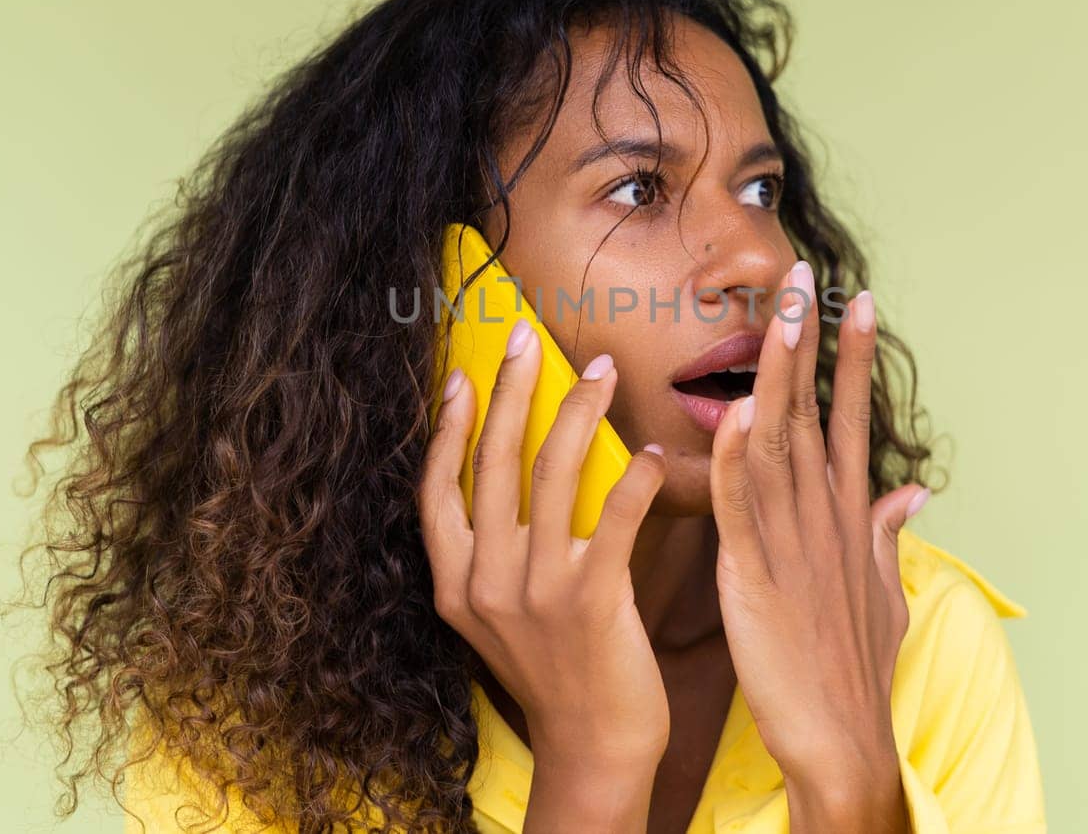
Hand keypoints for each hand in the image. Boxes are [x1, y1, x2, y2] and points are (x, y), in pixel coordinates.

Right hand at [417, 318, 671, 772]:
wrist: (594, 750)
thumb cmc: (557, 672)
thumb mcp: (501, 616)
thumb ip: (496, 553)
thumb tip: (512, 475)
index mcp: (453, 582)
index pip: (436, 487)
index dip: (446, 426)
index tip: (461, 375)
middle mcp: (483, 582)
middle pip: (492, 462)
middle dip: (511, 389)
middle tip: (526, 337)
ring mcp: (534, 593)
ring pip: (550, 475)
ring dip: (578, 413)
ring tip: (601, 373)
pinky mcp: (590, 603)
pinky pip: (613, 519)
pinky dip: (634, 478)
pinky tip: (651, 450)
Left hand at [708, 262, 926, 829]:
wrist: (841, 741)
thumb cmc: (855, 668)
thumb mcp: (883, 592)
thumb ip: (888, 534)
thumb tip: (913, 491)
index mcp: (850, 518)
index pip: (851, 421)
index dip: (851, 361)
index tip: (857, 304)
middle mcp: (826, 518)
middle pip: (814, 414)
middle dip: (808, 343)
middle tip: (804, 278)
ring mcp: (791, 544)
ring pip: (779, 444)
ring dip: (773, 377)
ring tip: (773, 316)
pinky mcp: (752, 577)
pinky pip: (740, 507)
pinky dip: (735, 460)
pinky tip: (731, 414)